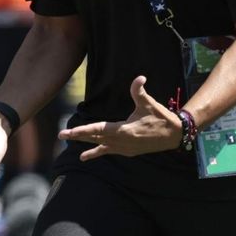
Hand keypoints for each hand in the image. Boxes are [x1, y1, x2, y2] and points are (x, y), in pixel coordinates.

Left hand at [58, 75, 181, 160]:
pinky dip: (97, 153)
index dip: (80, 131)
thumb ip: (140, 91)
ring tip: (73, 148)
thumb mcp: (149, 104)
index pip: (96, 130)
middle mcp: (120, 142)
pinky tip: (86, 156)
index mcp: (122, 131)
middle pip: (94, 138)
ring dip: (87, 144)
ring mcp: (124, 149)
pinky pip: (108, 152)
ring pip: (100, 146)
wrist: (174, 135)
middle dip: (78, 136)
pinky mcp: (128, 151)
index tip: (66, 132)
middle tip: (61, 135)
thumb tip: (139, 78)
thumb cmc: (161, 118)